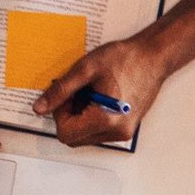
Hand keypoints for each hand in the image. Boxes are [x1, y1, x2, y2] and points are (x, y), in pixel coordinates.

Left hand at [29, 36, 176, 146]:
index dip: (59, 113)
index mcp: (105, 120)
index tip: (67, 95)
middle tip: (78, 93)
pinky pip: (99, 131)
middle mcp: (116, 132)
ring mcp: (123, 132)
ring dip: (80, 117)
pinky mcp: (126, 128)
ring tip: (91, 93)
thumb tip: (40, 108)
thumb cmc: (125, 59)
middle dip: (69, 117)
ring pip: (85, 136)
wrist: (153, 56)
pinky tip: (99, 97)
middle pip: (74, 138)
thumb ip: (60, 91)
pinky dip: (92, 118)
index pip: (65, 133)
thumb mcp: (85, 70)